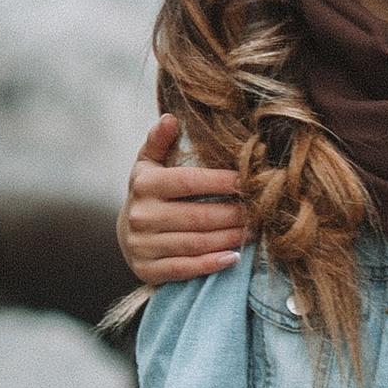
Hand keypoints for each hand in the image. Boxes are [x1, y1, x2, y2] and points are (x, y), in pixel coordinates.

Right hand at [122, 115, 249, 286]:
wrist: (127, 232)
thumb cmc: (151, 192)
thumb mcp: (150, 163)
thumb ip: (161, 141)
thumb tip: (170, 118)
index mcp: (145, 184)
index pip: (189, 181)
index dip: (221, 182)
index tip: (247, 182)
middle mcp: (141, 215)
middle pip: (197, 216)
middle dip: (233, 214)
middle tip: (260, 212)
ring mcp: (142, 245)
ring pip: (195, 243)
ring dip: (229, 238)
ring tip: (254, 232)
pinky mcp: (147, 269)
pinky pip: (184, 268)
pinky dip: (211, 264)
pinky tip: (234, 257)